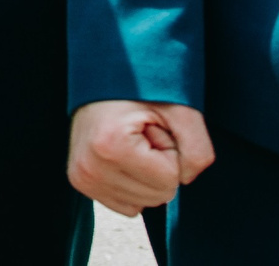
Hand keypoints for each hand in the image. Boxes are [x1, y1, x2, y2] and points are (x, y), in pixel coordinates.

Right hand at [68, 99, 214, 215]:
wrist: (103, 73)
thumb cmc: (142, 86)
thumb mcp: (182, 110)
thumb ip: (198, 150)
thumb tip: (184, 180)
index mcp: (110, 146)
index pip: (170, 180)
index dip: (171, 150)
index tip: (151, 125)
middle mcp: (89, 167)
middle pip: (158, 196)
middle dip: (160, 165)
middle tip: (143, 132)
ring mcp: (81, 177)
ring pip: (144, 204)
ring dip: (147, 174)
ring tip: (132, 140)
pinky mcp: (80, 182)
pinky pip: (127, 206)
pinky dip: (134, 184)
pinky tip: (123, 154)